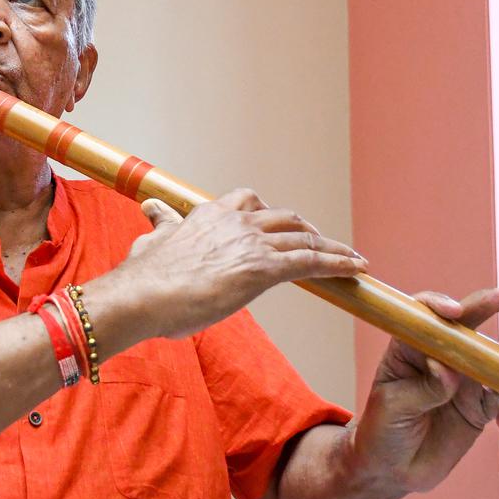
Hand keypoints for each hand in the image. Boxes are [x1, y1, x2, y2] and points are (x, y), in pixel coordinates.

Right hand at [111, 189, 367, 340]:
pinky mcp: (264, 268)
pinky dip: (339, 263)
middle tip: (319, 244)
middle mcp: (235, 221)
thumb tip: (151, 208)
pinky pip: (312, 261)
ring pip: (304, 238)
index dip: (269, 216)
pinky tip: (357, 269)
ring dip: (331, 247)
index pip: (248, 203)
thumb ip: (160, 224)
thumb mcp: (152, 241)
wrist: (141, 295)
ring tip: (350, 259)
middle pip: (284, 218)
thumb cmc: (144, 277)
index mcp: (210, 214)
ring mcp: (252, 243)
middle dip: (306, 230)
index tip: (279, 228)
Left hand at [351, 288, 498, 494]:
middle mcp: (441, 356)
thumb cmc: (382, 431)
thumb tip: (449, 371)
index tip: (453, 311)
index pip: (426, 316)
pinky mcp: (482, 406)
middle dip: (490, 308)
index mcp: (410, 347)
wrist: (392, 471)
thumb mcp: (393, 407)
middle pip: (468, 327)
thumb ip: (423, 389)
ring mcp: (465, 380)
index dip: (439, 306)